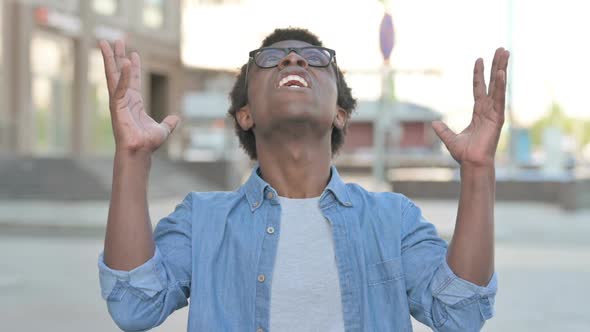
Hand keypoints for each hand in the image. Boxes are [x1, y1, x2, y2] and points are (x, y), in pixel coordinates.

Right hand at [99, 40, 179, 154]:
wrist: (140, 152)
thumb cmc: (147, 144)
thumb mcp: (163, 129)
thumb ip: (169, 123)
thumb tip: (176, 118)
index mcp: (133, 103)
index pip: (132, 80)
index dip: (133, 67)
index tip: (134, 54)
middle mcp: (124, 99)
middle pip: (118, 73)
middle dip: (117, 56)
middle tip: (115, 40)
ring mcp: (118, 101)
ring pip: (112, 75)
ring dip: (109, 58)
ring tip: (104, 42)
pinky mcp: (116, 106)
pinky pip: (119, 87)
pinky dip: (123, 75)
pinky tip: (125, 62)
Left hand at [432, 48, 509, 167]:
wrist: (471, 163)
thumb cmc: (464, 153)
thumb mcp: (450, 139)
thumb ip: (443, 130)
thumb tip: (434, 124)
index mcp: (479, 112)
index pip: (479, 88)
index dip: (479, 74)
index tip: (479, 59)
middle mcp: (489, 109)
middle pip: (493, 82)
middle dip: (497, 65)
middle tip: (502, 49)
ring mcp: (495, 112)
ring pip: (499, 86)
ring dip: (502, 69)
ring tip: (505, 53)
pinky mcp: (498, 117)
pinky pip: (499, 98)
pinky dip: (501, 86)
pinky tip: (502, 73)